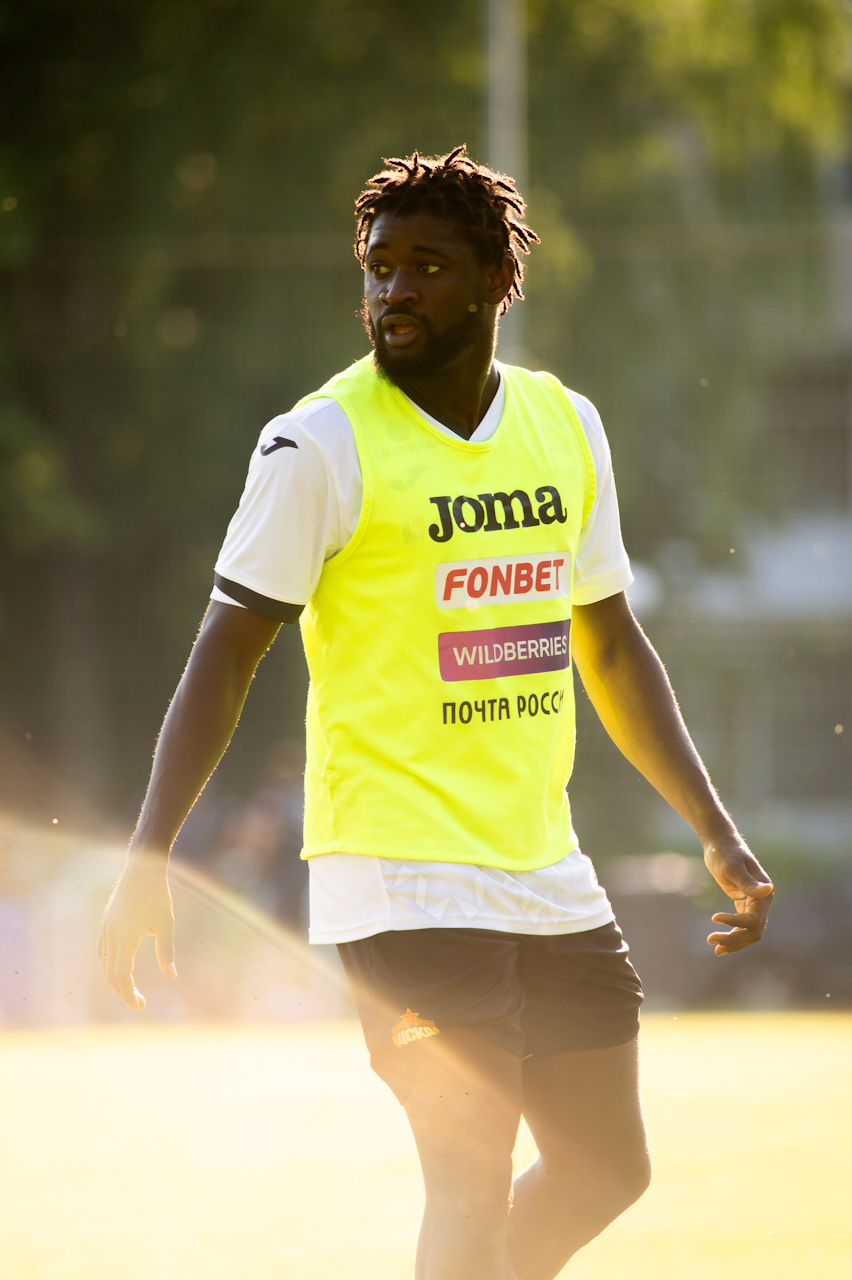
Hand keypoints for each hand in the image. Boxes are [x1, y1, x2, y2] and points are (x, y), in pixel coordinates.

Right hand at [97, 854, 176, 1008]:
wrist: (142, 868)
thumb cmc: (157, 895)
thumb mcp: (166, 924)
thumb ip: (166, 951)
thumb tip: (172, 976)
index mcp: (125, 937)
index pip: (121, 975)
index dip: (127, 993)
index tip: (138, 1006)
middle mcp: (111, 935)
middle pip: (111, 973)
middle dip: (124, 991)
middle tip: (139, 1004)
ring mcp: (106, 928)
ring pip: (104, 963)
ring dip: (115, 980)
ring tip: (131, 990)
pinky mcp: (106, 922)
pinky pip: (101, 951)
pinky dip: (108, 965)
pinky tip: (119, 969)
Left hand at [703, 834, 772, 955]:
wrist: (719, 844)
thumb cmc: (725, 853)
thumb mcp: (733, 867)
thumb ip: (748, 882)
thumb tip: (768, 889)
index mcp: (764, 894)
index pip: (753, 920)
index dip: (735, 923)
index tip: (714, 918)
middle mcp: (762, 902)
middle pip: (753, 931)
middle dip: (734, 939)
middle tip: (710, 939)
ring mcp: (754, 905)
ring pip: (749, 933)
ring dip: (734, 942)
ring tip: (715, 948)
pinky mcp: (744, 905)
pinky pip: (742, 926)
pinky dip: (733, 935)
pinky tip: (719, 944)